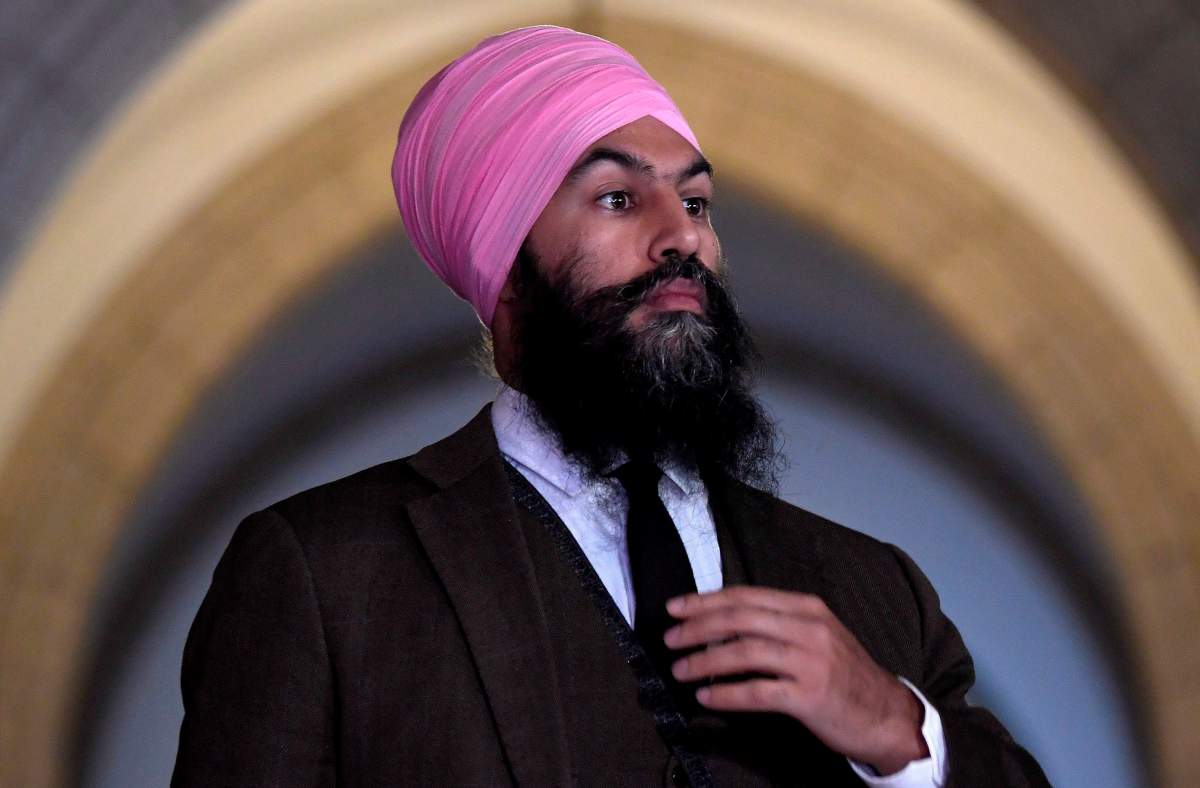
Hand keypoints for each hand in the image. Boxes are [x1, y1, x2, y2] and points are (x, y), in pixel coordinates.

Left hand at [664, 586, 927, 774]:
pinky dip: (726, 694)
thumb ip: (776, 624)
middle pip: (740, 619)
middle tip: (670, 639)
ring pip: (745, 652)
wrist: (886, 714)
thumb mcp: (816, 636)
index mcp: (807, 608)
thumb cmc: (843, 675)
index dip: (705, 601)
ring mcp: (811, 662)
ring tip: (680, 670)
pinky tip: (706, 698)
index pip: (746, 596)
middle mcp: (809, 628)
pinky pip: (758, 692)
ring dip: (705, 661)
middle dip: (698, 627)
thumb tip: (719, 623)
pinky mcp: (810, 696)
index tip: (675, 608)